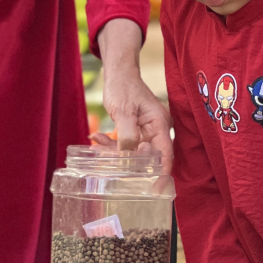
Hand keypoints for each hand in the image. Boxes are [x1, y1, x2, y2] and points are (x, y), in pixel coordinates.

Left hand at [98, 19, 172, 172]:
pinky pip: (126, 144)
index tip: (155, 191)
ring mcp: (147, 130)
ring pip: (133, 151)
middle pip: (148, 157)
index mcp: (160, 125)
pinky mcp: (136, 129)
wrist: (119, 72)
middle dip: (129, 163)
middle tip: (110, 167)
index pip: (165, 156)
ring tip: (98, 144)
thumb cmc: (124, 87)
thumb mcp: (123, 111)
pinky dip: (112, 144)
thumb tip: (129, 157)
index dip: (161, 175)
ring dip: (115, 151)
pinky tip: (98, 137)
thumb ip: (128, 135)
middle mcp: (156, 129)